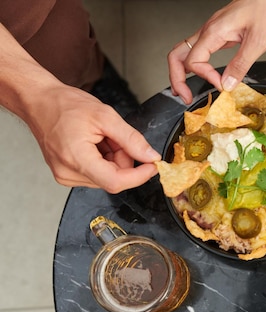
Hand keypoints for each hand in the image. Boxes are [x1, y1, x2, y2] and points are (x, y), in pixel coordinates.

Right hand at [25, 85, 160, 192]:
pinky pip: (97, 174)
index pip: (116, 182)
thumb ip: (131, 139)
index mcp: (76, 159)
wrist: (38, 101)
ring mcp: (66, 176)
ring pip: (108, 177)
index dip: (139, 176)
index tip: (153, 165)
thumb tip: (150, 156)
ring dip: (114, 159)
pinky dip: (104, 160)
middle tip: (116, 137)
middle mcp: (68, 173)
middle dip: (124, 160)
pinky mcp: (67, 175)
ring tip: (101, 138)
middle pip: (114, 179)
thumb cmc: (64, 105)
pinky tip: (94, 144)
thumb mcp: (105, 116)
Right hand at [168, 0, 265, 103]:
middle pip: (177, 55)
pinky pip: (199, 49)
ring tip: (187, 90)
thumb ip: (240, 64)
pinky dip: (196, 65)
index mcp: (214, 32)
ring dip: (182, 72)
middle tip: (185, 96)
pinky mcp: (218, 32)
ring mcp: (211, 31)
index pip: (194, 61)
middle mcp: (208, 31)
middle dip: (177, 78)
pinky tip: (204, 74)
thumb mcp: (258, 41)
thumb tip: (227, 84)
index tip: (221, 85)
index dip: (206, 77)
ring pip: (185, 52)